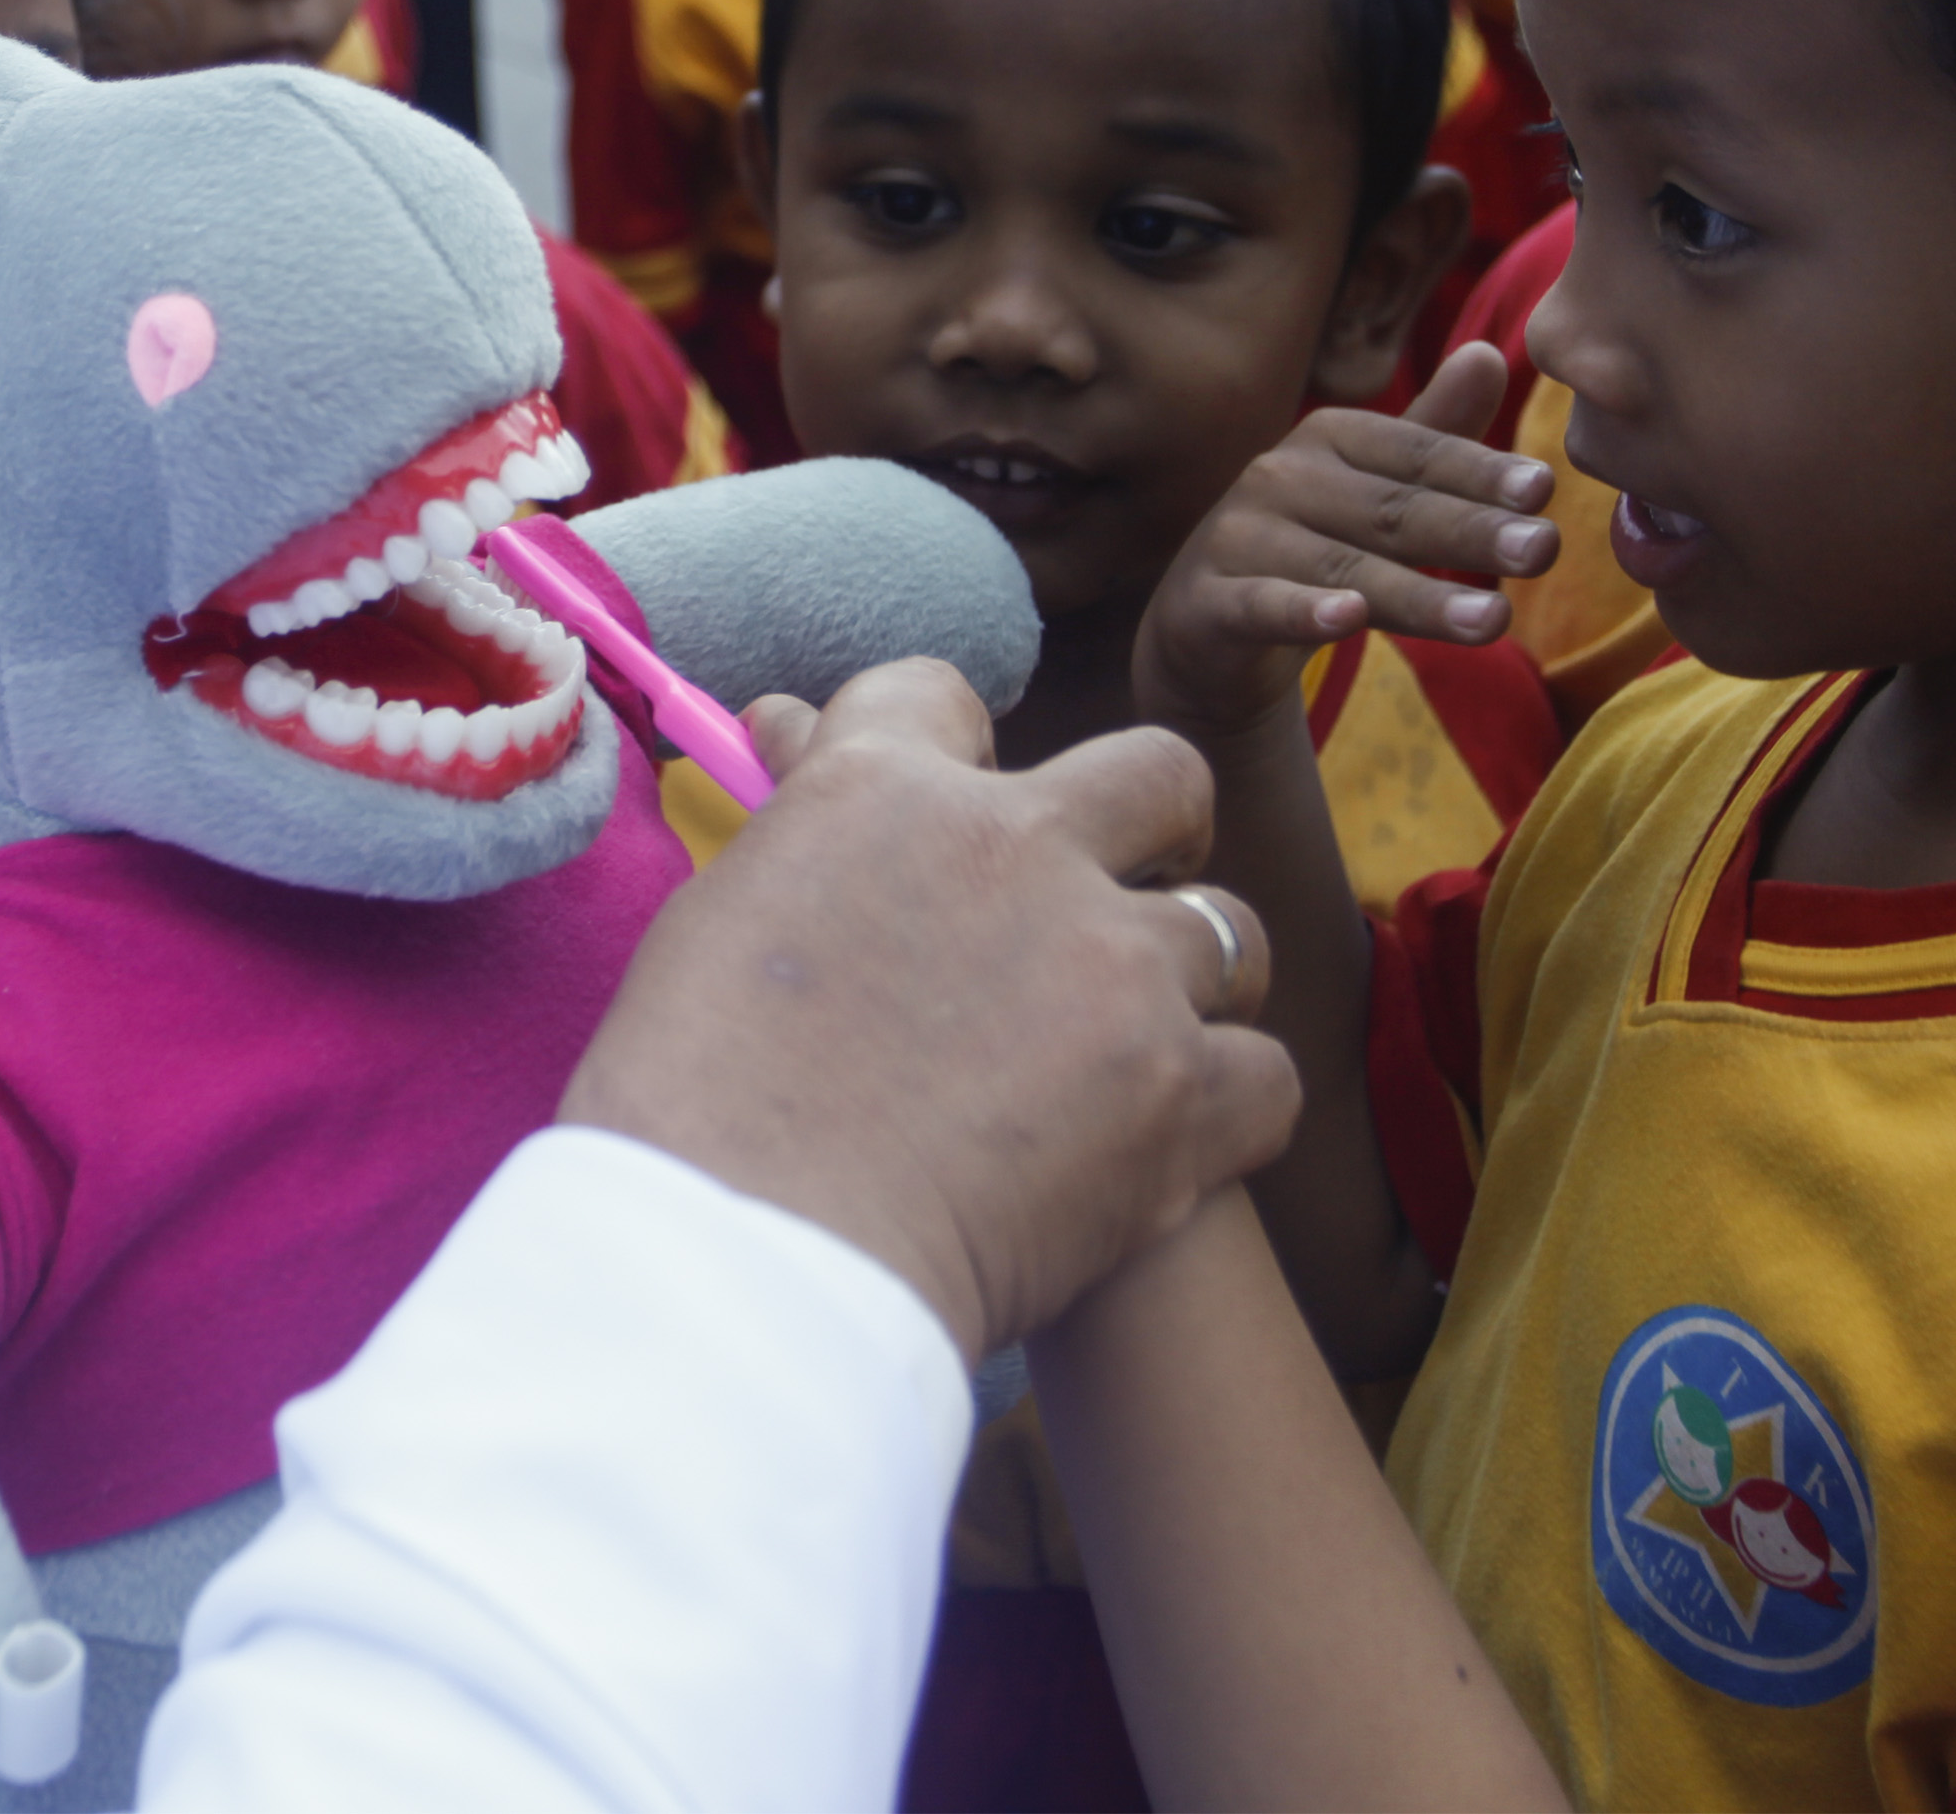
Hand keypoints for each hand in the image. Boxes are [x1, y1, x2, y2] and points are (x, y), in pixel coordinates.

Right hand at [560, 658, 1301, 1361]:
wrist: (747, 1258)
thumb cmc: (690, 1111)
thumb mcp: (716, 923)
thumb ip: (795, 832)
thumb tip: (782, 733)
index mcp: (881, 791)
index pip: (940, 697)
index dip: (958, 749)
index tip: (960, 807)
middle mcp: (1017, 846)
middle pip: (1160, 776)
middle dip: (1159, 832)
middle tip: (1123, 911)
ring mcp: (1113, 964)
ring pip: (1230, 935)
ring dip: (1192, 991)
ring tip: (1140, 1057)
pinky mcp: (1177, 1090)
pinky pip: (1265, 1077)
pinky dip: (1227, 1118)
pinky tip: (1170, 1156)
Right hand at [1131, 344, 1558, 750]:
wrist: (1205, 630)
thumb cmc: (1308, 548)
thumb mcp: (1375, 493)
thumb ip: (1433, 435)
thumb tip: (1491, 351)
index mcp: (1327, 439)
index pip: (1416, 454)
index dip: (1479, 470)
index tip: (1545, 489)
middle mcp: (1277, 479)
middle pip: (1390, 510)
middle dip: (1471, 530)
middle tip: (1543, 550)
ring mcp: (1237, 540)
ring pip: (1342, 568)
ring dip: (1420, 595)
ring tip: (1493, 622)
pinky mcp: (1206, 606)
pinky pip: (1262, 607)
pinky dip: (1303, 612)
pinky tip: (1347, 621)